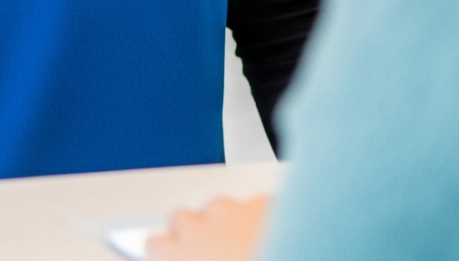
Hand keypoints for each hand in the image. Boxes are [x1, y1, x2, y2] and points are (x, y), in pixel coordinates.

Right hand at [145, 194, 271, 260]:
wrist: (304, 258)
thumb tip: (183, 258)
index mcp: (181, 257)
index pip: (155, 244)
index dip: (166, 252)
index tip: (175, 257)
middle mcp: (201, 230)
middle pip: (181, 219)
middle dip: (193, 232)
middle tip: (213, 252)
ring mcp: (234, 213)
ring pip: (217, 206)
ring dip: (224, 222)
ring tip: (244, 245)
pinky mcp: (265, 204)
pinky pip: (253, 205)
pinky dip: (259, 217)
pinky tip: (274, 237)